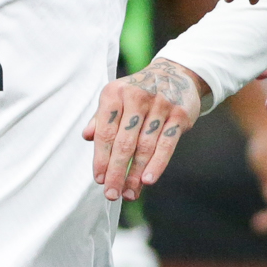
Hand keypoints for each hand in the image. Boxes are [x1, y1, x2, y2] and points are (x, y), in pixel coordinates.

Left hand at [86, 59, 207, 200]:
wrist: (176, 73)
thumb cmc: (140, 91)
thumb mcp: (116, 97)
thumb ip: (101, 118)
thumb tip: (87, 136)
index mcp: (115, 93)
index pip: (105, 132)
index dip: (101, 158)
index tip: (99, 179)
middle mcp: (137, 97)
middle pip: (124, 142)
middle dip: (117, 172)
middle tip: (112, 193)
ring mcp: (160, 105)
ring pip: (145, 147)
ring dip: (136, 174)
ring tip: (129, 192)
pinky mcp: (179, 114)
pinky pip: (167, 144)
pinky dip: (157, 164)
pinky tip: (148, 180)